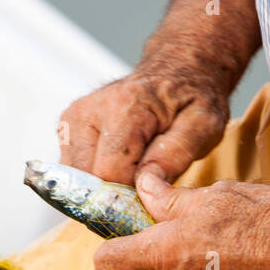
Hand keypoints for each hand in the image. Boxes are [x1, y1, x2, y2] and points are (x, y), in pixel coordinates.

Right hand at [58, 69, 230, 184]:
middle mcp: (89, 110)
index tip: (151, 199)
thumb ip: (175, 155)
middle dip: (114, 195)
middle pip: (87, 180)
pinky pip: (72, 172)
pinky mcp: (66, 128)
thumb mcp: (202, 125)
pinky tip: (118, 166)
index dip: (129, 196)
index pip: (109, 174)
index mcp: (124, 107)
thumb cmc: (191, 98)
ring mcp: (73, 119)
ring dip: (102, 187)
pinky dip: (94, 178)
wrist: (176, 70)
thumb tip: (145, 185)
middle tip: (144, 189)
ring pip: (76, 181)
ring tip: (132, 173)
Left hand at [93, 171, 269, 269]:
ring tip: (230, 263)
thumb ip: (170, 200)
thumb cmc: (269, 220)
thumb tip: (143, 186)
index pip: (109, 263)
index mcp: (164, 253)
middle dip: (162, 265)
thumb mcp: (217, 196)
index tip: (121, 249)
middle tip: (197, 245)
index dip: (111, 254)